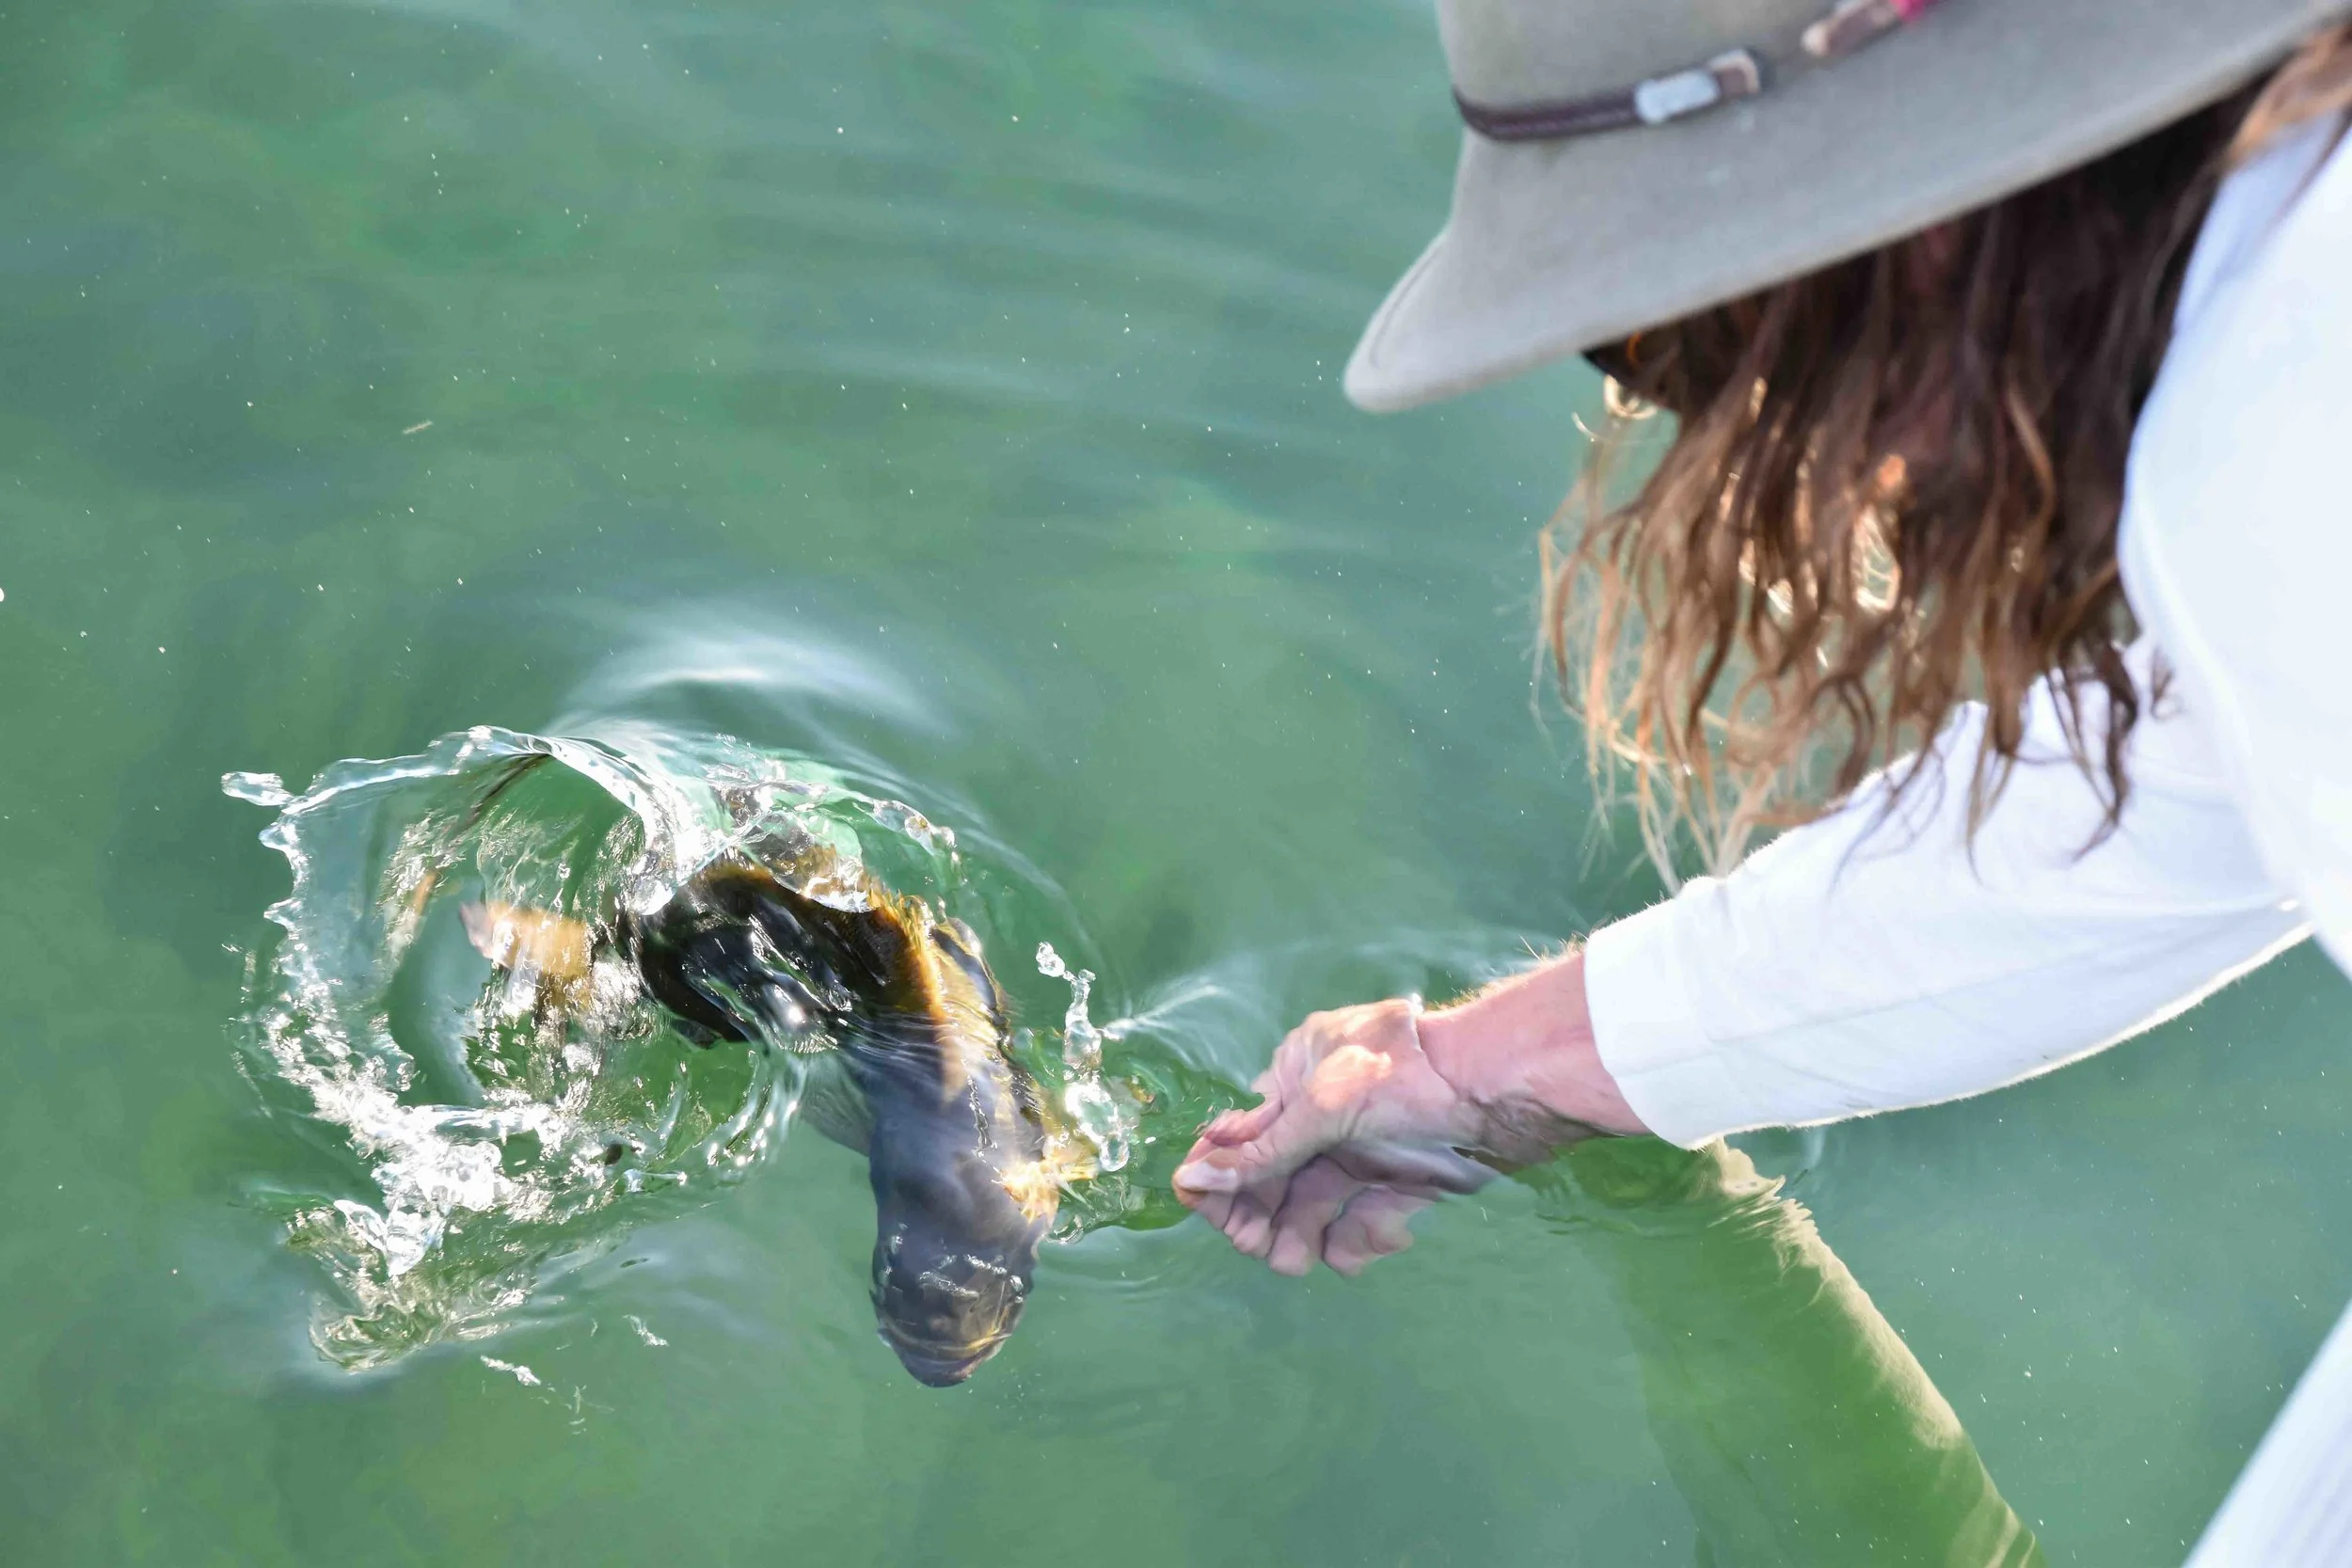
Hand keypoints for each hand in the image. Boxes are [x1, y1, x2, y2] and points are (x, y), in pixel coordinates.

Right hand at [1172, 951, 1646, 1276]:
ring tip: (1302, 1261)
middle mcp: (1326, 1113)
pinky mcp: (1407, 1182)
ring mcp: (1367, 1148)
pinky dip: (1360, 1239)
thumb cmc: (1405, 1080)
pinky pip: (1366, 1220)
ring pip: (1318, 1207)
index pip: (1241, 1138)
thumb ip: (1260, 1151)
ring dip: (1304, 1237)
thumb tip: (1188, 1178)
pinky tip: (1377, 1242)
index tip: (1218, 1222)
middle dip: (1264, 1219)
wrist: (1505, 1086)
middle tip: (1267, 1253)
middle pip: (1275, 1181)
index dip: (1224, 1182)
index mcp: (1297, 1077)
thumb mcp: (1322, 1108)